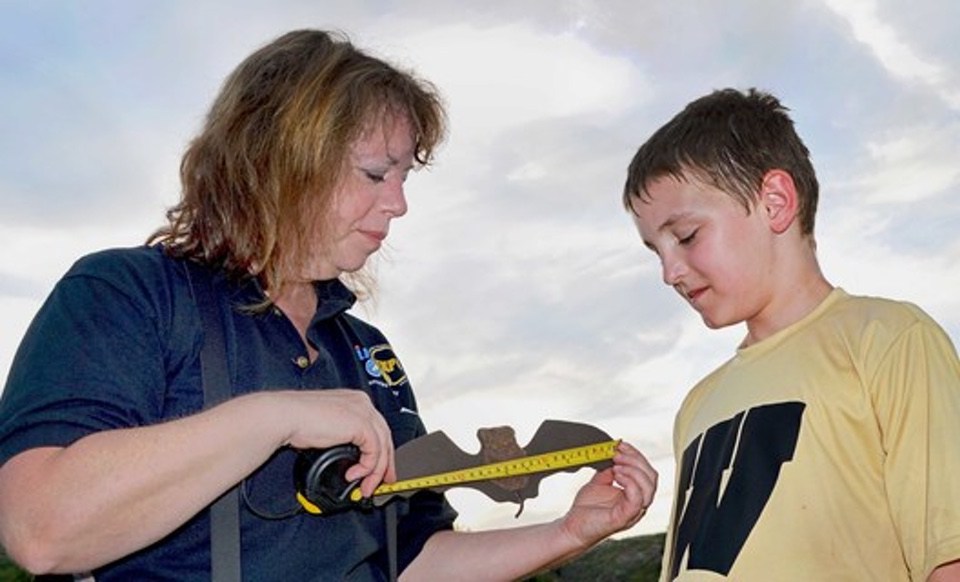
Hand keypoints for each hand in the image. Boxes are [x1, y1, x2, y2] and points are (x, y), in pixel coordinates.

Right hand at [275, 389, 395, 496]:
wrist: (285, 416)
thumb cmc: (297, 420)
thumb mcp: (328, 429)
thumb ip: (342, 438)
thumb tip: (350, 458)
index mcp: (355, 401)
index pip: (378, 427)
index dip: (382, 450)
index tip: (380, 468)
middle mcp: (362, 403)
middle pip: (385, 436)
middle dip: (386, 464)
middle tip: (382, 482)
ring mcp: (363, 412)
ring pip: (382, 447)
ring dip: (376, 472)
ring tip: (365, 487)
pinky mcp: (360, 424)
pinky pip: (374, 452)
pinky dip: (367, 468)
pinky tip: (354, 475)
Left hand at [558, 441, 656, 547]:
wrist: (572, 526)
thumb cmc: (587, 508)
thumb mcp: (600, 481)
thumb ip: (610, 468)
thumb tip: (615, 453)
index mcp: (634, 495)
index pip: (647, 472)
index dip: (636, 455)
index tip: (621, 445)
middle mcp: (638, 504)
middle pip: (651, 477)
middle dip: (635, 460)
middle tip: (617, 453)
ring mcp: (633, 512)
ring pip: (649, 487)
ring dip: (633, 470)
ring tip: (616, 464)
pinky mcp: (624, 518)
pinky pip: (637, 500)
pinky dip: (630, 483)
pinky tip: (616, 475)